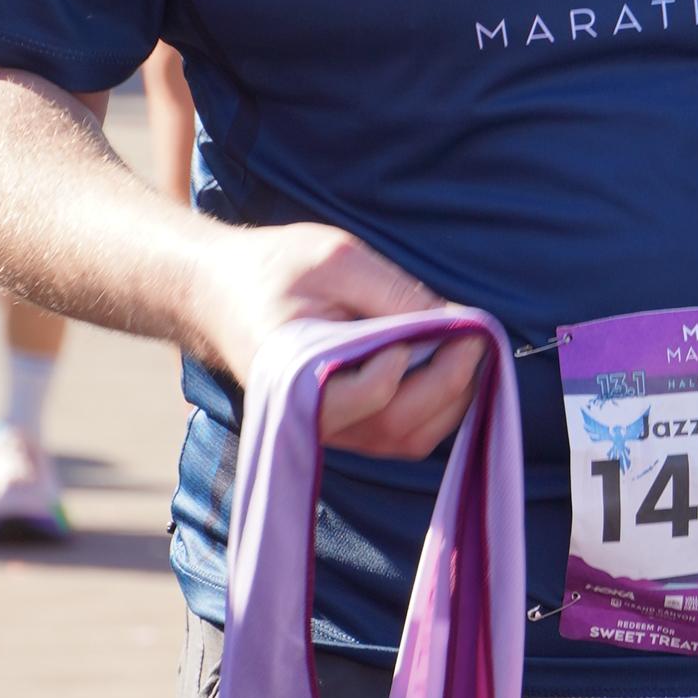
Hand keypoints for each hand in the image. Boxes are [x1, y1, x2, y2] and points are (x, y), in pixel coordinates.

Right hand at [188, 220, 485, 461]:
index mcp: (292, 375)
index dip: (413, 363)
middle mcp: (309, 417)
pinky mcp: (344, 428)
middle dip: (449, 382)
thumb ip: (393, 293)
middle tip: (478, 336)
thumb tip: (457, 323)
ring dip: (450, 399)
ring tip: (469, 348)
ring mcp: (328, 429)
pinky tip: (450, 365)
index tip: (445, 325)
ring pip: (406, 438)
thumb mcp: (335, 258)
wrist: (220, 292)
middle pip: (396, 425)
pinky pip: (402, 435)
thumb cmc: (273, 269)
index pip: (367, 394)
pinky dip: (436, 407)